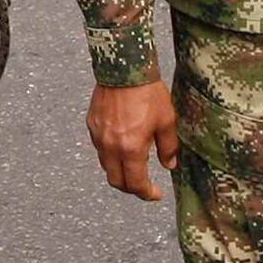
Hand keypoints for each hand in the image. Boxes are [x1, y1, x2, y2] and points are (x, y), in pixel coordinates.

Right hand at [88, 77, 177, 198]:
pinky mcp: (92, 125)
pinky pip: (100, 148)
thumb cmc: (148, 92)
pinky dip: (111, 154)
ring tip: (134, 164)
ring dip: (119, 171)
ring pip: (106, 165)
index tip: (155, 194)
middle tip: (144, 185)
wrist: (124, 68)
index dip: (147, 194)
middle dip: (131, 188)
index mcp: (130, 149)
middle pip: (116, 181)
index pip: (135, 184)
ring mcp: (98, 136)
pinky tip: (122, 144)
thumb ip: (169, 147)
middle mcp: (110, 147)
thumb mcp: (167, 121)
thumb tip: (170, 165)